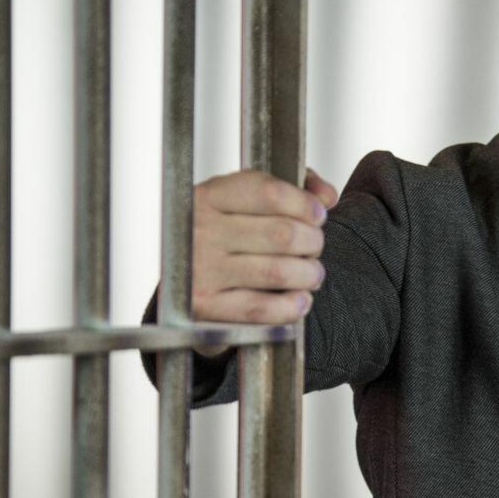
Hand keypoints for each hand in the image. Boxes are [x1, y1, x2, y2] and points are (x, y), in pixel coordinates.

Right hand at [188, 166, 338, 354]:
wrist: (171, 282)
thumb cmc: (218, 236)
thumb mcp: (241, 201)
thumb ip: (289, 188)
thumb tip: (327, 195)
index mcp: (209, 196)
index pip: (269, 193)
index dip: (304, 204)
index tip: (318, 215)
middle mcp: (200, 230)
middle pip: (281, 234)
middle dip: (312, 242)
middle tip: (314, 248)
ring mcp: (200, 270)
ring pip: (277, 272)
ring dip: (307, 274)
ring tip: (312, 274)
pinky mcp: (204, 306)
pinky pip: (261, 308)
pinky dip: (290, 306)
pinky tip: (299, 300)